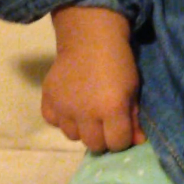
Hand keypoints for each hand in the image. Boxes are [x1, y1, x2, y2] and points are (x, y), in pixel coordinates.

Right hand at [41, 6, 146, 151]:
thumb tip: (136, 141)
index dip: (122, 138)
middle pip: (94, 145)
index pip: (117, 143)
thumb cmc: (118, 62)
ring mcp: (64, 108)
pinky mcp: (47, 100)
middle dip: (102, 137)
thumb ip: (133, 117)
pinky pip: (53, 122)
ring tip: (86, 111)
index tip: (121, 128)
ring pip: (73, 136)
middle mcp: (86, 113)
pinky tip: (70, 105)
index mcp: (111, 109)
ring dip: (81, 128)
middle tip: (104, 121)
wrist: (90, 38)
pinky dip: (61, 118)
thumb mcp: (133, 89)